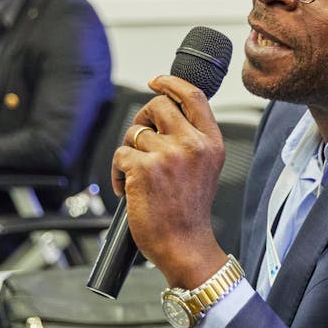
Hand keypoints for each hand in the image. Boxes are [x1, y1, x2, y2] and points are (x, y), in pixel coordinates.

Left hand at [111, 75, 228, 288]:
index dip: (171, 83)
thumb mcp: (206, 168)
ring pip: (134, 133)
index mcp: (211, 143)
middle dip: (141, 118)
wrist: (185, 245)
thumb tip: (164, 113)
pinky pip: (120, 155)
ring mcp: (168, 155)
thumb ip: (192, 139)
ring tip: (136, 176)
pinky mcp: (144, 168)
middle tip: (139, 140)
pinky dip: (117, 172)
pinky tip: (127, 188)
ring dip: (128, 153)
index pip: (193, 97)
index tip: (156, 81)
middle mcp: (193, 144)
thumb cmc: (190, 212)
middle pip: (157, 105)